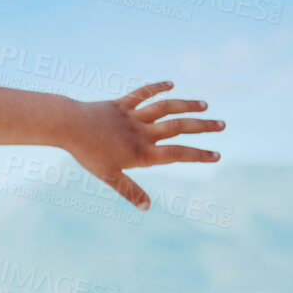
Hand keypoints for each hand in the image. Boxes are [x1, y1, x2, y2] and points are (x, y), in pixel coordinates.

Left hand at [64, 81, 223, 208]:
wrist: (68, 126)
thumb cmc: (88, 154)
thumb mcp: (109, 176)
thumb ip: (130, 191)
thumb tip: (148, 207)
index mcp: (143, 153)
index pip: (179, 155)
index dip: (199, 155)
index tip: (218, 155)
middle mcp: (143, 133)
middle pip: (179, 128)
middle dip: (203, 127)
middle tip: (223, 124)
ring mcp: (133, 116)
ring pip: (166, 108)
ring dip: (186, 106)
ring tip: (205, 105)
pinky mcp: (121, 104)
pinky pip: (142, 94)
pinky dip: (156, 88)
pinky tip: (171, 84)